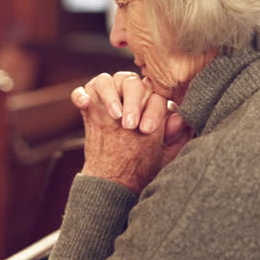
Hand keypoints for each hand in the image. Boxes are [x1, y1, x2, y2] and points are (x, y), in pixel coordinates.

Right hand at [71, 73, 193, 193]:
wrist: (115, 178)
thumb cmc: (144, 163)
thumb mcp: (163, 154)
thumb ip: (175, 137)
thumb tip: (179, 119)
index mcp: (149, 99)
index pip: (153, 93)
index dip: (152, 109)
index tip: (147, 130)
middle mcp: (128, 93)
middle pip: (130, 82)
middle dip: (132, 102)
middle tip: (130, 125)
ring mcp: (105, 97)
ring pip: (105, 80)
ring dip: (109, 95)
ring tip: (114, 116)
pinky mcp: (86, 105)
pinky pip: (80, 92)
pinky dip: (81, 95)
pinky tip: (85, 104)